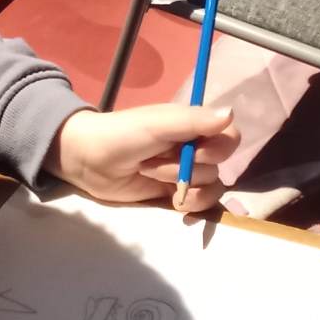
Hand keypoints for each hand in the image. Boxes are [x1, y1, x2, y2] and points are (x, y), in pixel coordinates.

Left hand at [44, 104, 240, 215]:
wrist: (87, 160)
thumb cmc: (122, 134)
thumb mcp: (158, 125)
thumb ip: (194, 121)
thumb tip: (232, 112)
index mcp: (192, 126)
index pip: (229, 137)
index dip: (219, 149)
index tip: (195, 151)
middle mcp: (193, 148)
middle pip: (220, 165)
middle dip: (189, 168)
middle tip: (155, 163)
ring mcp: (184, 173)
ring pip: (211, 187)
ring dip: (184, 185)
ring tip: (151, 176)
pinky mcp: (173, 194)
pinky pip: (199, 204)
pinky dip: (191, 206)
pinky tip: (173, 204)